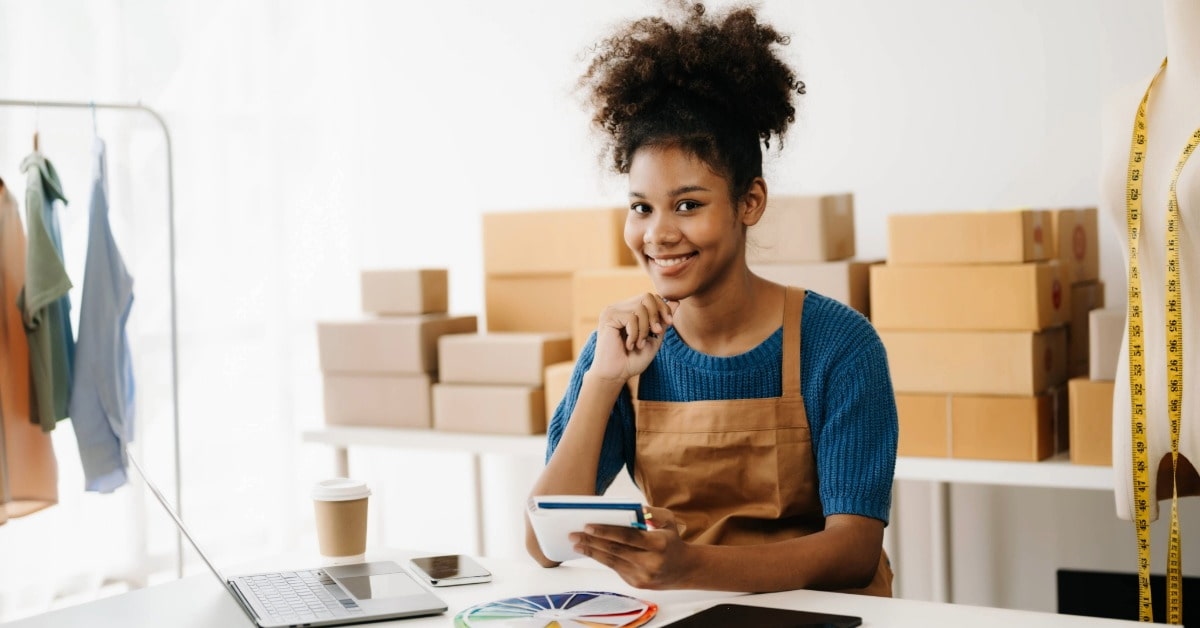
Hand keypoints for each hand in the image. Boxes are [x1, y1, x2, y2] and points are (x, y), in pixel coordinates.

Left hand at [568, 507, 692, 589]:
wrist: (684, 570)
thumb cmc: (672, 541)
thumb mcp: (668, 521)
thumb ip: (649, 512)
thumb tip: (626, 509)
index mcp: (659, 544)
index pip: (628, 536)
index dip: (607, 531)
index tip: (588, 526)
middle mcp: (650, 562)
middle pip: (615, 550)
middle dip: (592, 541)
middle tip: (574, 534)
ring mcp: (643, 575)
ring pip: (611, 561)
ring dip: (591, 552)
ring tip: (576, 543)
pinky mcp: (636, 583)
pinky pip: (615, 568)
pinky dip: (601, 559)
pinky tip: (590, 551)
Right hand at [589, 293, 678, 382]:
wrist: (616, 375)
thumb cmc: (633, 360)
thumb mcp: (654, 338)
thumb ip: (663, 321)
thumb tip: (676, 301)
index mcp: (629, 310)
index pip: (651, 297)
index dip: (663, 308)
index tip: (670, 323)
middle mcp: (619, 307)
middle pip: (647, 297)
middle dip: (656, 315)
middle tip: (657, 332)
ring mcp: (612, 311)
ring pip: (640, 308)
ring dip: (645, 329)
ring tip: (639, 344)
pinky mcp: (608, 317)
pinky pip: (631, 318)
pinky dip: (635, 334)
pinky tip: (629, 345)